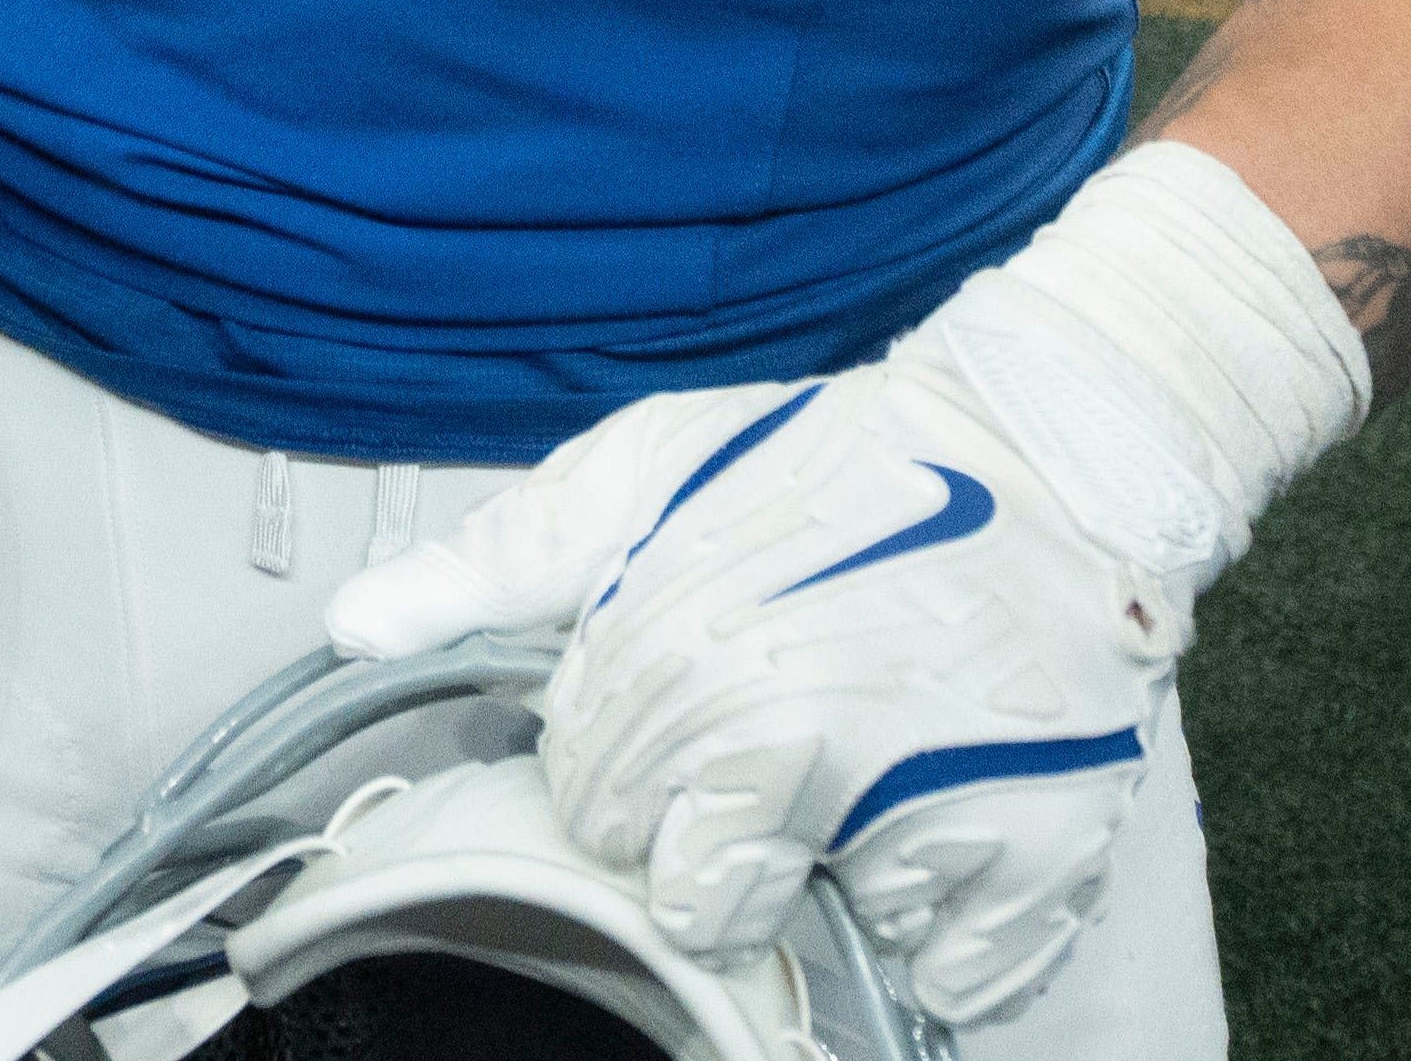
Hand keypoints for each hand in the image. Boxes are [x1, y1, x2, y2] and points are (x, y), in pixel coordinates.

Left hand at [327, 354, 1176, 1030]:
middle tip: (780, 729)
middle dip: (711, 826)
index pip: (594, 810)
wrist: (1053, 447)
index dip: (630, 757)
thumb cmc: (833, 460)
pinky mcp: (1038, 863)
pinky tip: (948, 802)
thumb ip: (503, 561)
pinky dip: (945, 908)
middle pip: (686, 893)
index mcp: (688, 665)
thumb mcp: (647, 469)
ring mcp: (925, 815)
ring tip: (870, 753)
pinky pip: (948, 963)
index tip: (686, 698)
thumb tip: (356, 625)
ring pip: (817, 929)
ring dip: (828, 867)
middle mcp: (801, 751)